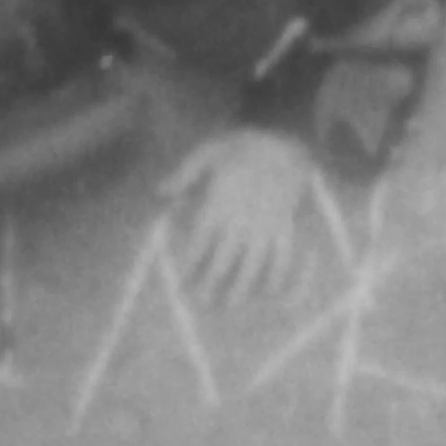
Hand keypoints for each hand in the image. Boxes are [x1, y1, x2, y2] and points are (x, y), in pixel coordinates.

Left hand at [161, 127, 314, 305]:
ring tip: (230, 304)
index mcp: (219, 204)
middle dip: (211, 285)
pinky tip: (268, 290)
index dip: (191, 266)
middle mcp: (240, 221)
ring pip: (252, 265)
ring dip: (241, 288)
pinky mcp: (285, 227)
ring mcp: (265, 226)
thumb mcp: (208, 151)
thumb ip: (183, 174)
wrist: (284, 141)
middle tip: (202, 303)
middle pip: (224, 261)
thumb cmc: (243, 146)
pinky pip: (282, 257)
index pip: (200, 243)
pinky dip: (276, 276)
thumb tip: (160, 193)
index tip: (183, 283)